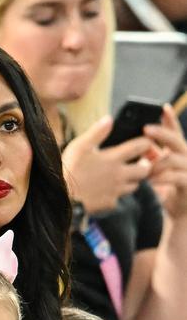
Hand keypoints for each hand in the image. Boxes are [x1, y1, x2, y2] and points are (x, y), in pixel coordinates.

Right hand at [63, 116, 152, 213]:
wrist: (62, 198)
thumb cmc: (69, 170)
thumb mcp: (79, 146)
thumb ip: (96, 132)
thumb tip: (109, 119)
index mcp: (113, 158)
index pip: (140, 147)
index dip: (147, 143)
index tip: (146, 142)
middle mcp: (119, 174)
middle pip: (145, 169)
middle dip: (146, 164)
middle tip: (140, 161)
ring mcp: (115, 190)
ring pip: (135, 185)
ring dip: (134, 179)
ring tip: (126, 176)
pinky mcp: (109, 203)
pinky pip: (120, 199)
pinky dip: (119, 194)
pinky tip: (111, 191)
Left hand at [143, 103, 186, 217]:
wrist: (180, 212)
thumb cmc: (167, 188)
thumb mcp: (158, 169)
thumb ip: (151, 157)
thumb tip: (137, 144)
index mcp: (178, 152)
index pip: (175, 132)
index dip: (170, 120)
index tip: (163, 107)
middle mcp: (186, 157)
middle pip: (176, 140)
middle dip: (162, 133)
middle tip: (146, 129)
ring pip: (174, 159)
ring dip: (157, 160)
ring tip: (144, 165)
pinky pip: (175, 177)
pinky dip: (162, 177)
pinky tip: (150, 179)